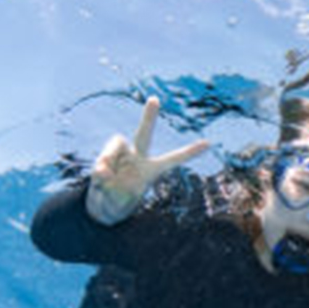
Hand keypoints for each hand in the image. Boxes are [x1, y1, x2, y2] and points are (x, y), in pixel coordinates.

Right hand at [86, 97, 209, 224]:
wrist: (100, 208)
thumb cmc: (116, 205)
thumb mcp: (118, 204)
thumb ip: (113, 189)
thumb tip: (102, 171)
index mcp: (150, 170)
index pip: (172, 159)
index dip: (189, 152)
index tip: (208, 143)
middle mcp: (136, 158)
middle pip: (143, 134)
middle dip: (148, 116)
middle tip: (154, 99)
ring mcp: (119, 157)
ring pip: (114, 148)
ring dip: (107, 161)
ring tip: (106, 178)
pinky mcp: (104, 159)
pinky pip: (101, 162)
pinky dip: (100, 172)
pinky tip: (101, 182)